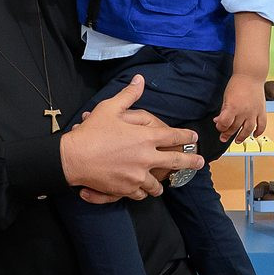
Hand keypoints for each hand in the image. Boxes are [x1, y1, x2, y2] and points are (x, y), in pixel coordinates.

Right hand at [60, 75, 202, 199]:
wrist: (74, 158)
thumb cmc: (91, 132)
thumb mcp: (109, 108)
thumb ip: (128, 95)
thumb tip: (139, 80)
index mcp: (145, 137)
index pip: (173, 136)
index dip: (185, 136)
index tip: (193, 137)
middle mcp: (146, 157)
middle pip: (176, 162)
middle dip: (191, 161)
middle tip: (200, 163)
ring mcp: (138, 176)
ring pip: (158, 184)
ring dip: (161, 183)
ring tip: (163, 183)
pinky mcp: (127, 189)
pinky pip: (141, 194)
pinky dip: (142, 192)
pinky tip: (141, 190)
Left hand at [215, 74, 266, 142]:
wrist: (250, 76)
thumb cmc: (236, 84)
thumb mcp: (226, 97)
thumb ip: (223, 110)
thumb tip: (218, 120)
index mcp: (233, 107)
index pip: (224, 123)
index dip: (220, 127)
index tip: (219, 127)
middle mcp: (244, 112)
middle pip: (235, 128)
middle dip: (228, 134)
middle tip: (224, 137)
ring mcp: (254, 112)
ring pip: (248, 130)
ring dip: (242, 137)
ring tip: (237, 141)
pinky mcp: (262, 111)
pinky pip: (262, 125)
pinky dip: (259, 132)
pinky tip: (255, 135)